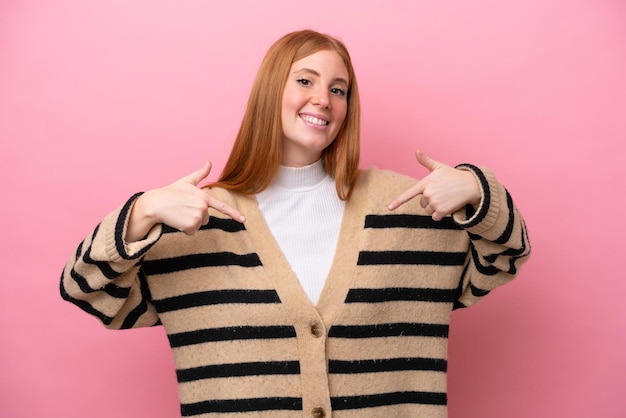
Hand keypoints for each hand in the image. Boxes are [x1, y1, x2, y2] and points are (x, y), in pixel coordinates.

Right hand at [126, 162, 244, 241]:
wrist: (155, 203)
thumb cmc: (170, 192)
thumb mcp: (186, 181)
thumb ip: (200, 174)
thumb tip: (209, 162)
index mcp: (204, 196)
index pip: (222, 206)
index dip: (234, 214)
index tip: (243, 220)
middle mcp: (203, 206)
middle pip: (205, 218)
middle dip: (195, 216)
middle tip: (183, 208)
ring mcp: (197, 216)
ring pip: (198, 226)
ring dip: (189, 222)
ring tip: (179, 213)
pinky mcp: (190, 226)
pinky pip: (191, 232)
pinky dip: (184, 229)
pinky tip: (177, 220)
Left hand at [387, 150, 480, 220]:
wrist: (470, 185)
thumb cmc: (453, 176)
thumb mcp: (439, 167)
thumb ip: (426, 161)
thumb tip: (416, 151)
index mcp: (425, 183)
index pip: (408, 193)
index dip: (398, 201)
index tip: (389, 208)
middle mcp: (428, 193)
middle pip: (422, 203)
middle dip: (430, 201)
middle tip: (441, 193)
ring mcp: (435, 203)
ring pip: (428, 211)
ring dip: (435, 208)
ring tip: (445, 199)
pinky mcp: (442, 211)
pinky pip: (435, 217)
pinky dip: (440, 215)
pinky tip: (448, 206)